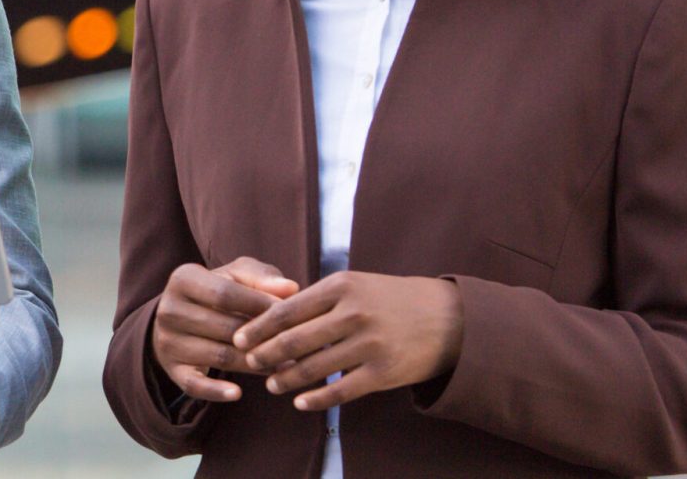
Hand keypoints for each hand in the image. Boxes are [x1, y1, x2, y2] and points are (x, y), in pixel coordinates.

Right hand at [151, 258, 300, 402]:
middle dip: (262, 338)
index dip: (259, 304)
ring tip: (285, 367)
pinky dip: (215, 391)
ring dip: (255, 364)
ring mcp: (167, 341)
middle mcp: (169, 309)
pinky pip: (194, 384)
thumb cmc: (219, 291)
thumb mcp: (236, 276)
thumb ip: (262, 278)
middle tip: (293, 346)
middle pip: (225, 328)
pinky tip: (237, 393)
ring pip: (218, 356)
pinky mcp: (171, 369)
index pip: (225, 293)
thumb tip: (291, 289)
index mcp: (183, 279)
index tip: (289, 314)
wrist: (182, 316)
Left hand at [231, 271, 461, 412]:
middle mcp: (354, 313)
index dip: (258, 327)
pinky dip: (316, 399)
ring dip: (287, 379)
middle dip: (265, 354)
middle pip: (295, 340)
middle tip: (248, 364)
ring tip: (272, 385)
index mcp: (341, 286)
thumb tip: (272, 315)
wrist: (447, 318)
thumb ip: (318, 299)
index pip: (287, 309)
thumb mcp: (355, 284)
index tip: (239, 338)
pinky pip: (340, 391)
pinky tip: (301, 403)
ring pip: (314, 368)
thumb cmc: (390, 299)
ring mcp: (369, 344)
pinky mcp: (383, 372)